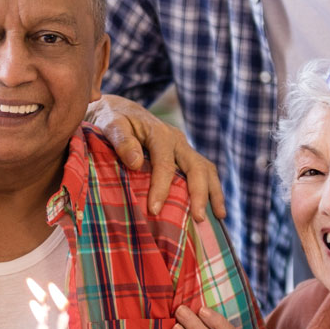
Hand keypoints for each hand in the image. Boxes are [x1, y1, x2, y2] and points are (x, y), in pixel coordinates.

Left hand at [84, 95, 225, 220]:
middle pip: (197, 167)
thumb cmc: (113, 119)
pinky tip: (214, 210)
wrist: (120, 110)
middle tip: (198, 218)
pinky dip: (210, 190)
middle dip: (199, 193)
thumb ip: (121, 141)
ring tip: (219, 216)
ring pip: (206, 169)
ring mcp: (183, 148)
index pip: (166, 164)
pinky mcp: (184, 156)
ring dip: (214, 192)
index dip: (161, 188)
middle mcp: (177, 140)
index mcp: (160, 134)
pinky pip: (203, 172)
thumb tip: (136, 163)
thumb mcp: (111, 124)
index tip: (155, 210)